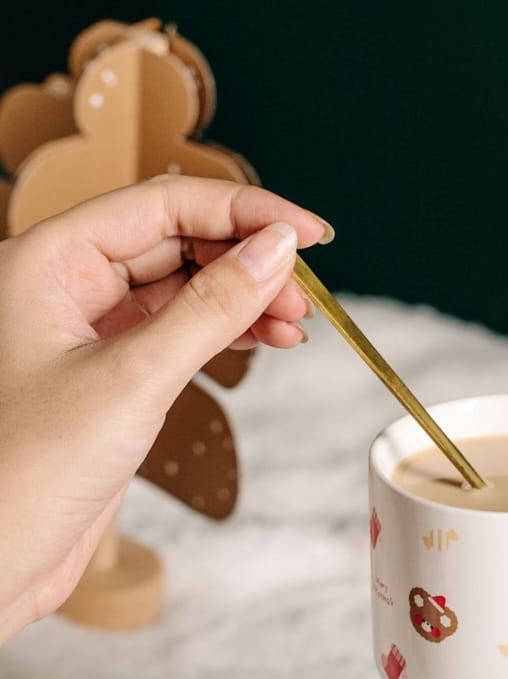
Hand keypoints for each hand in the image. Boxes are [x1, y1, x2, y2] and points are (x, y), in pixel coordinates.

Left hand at [0, 177, 329, 640]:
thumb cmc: (22, 475)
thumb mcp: (132, 381)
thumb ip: (210, 309)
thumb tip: (277, 249)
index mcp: (47, 261)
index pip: (162, 203)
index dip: (243, 210)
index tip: (309, 232)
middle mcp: (64, 285)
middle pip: (176, 238)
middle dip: (248, 257)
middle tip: (307, 292)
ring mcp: (86, 331)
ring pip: (182, 285)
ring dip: (244, 296)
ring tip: (296, 322)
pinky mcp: (107, 377)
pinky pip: (177, 331)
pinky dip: (226, 331)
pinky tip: (267, 338)